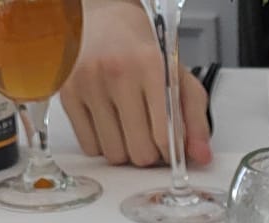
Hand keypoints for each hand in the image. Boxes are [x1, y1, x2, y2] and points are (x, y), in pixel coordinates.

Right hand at [60, 0, 210, 168]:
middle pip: (138, 152)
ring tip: (129, 128)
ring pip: (113, 154)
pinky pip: (89, 147)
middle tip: (149, 137)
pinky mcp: (67, 94)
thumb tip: (200, 156)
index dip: (170, 153)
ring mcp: (88, 84)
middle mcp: (117, 73)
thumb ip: (194, 118)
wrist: (104, 20)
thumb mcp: (178, 77)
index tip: (170, 151)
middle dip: (149, 153)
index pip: (163, 136)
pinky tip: (109, 124)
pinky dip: (102, 144)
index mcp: (150, 66)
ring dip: (125, 150)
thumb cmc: (142, 50)